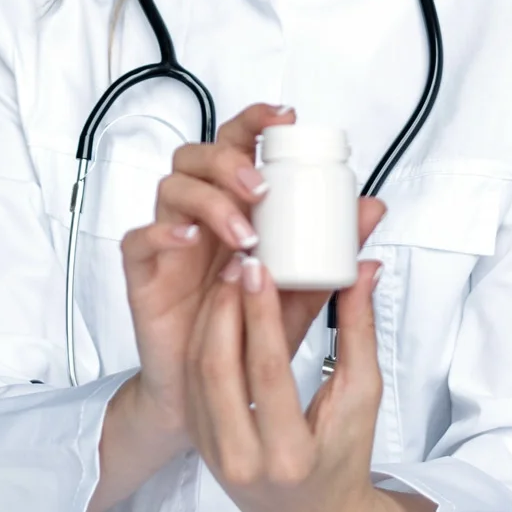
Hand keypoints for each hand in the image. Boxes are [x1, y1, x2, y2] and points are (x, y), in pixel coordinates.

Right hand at [114, 103, 385, 433]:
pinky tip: (189, 240)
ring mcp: (168, 242)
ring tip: (244, 235)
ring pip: (171, 187)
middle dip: (230, 161)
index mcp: (234, 208)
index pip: (238, 146)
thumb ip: (333, 253)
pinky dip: (163, 231)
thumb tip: (372, 211)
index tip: (285, 118)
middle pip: (198, 155)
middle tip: (262, 190)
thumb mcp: (301, 294)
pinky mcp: (144, 273)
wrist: (209, 393)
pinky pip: (139, 237)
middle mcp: (199, 216)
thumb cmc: (249, 336)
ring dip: (210, 201)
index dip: (255, 121)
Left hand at [182, 253, 434, 511]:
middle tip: (239, 260)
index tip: (260, 267)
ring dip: (208, 318)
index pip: (267, 370)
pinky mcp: (198, 443)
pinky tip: (218, 309)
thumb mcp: (363, 397)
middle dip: (225, 306)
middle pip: (219, 366)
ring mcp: (214, 455)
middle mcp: (243, 460)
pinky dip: (201, 341)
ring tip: (228, 276)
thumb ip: (359, 331)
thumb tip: (362, 269)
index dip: (260, 314)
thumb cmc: (345, 457)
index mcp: (289, 455)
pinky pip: (193, 384)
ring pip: (197, 372)